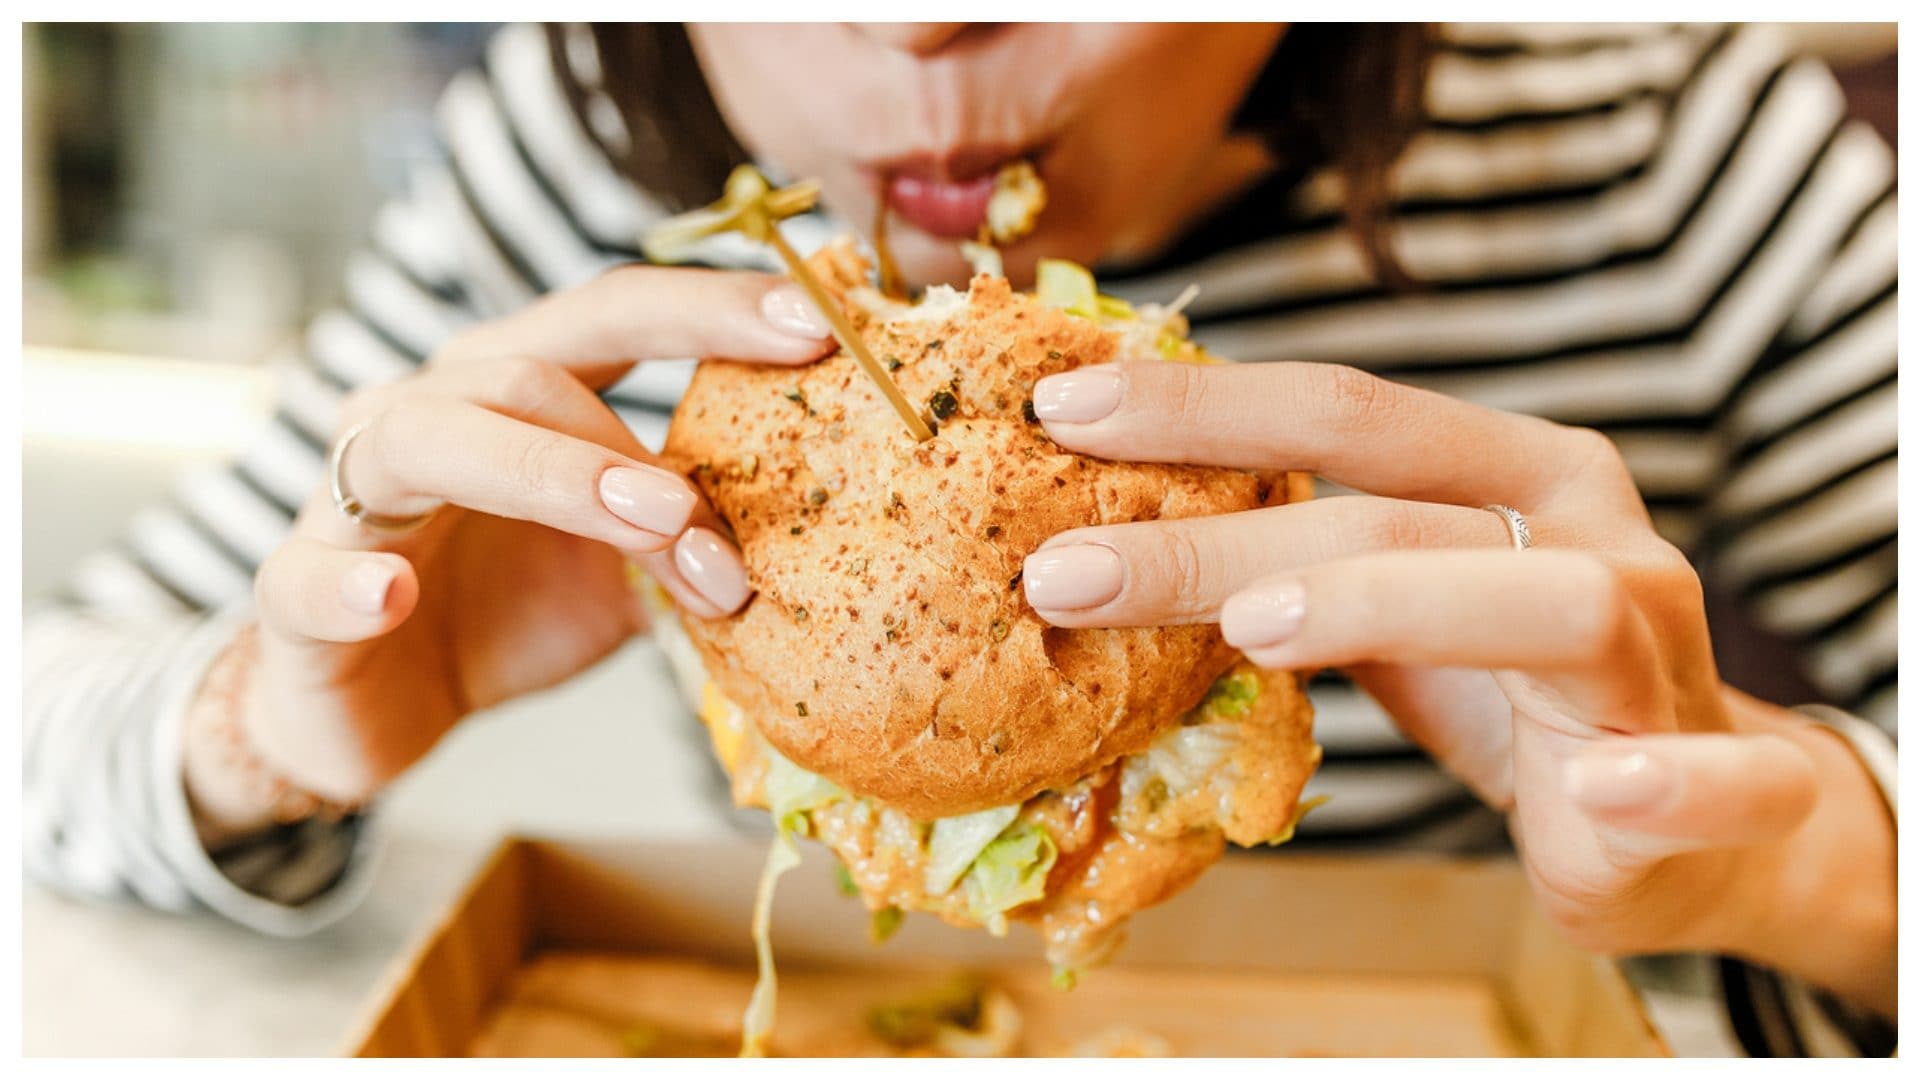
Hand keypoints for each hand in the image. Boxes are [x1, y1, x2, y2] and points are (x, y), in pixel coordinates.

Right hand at [183, 268, 833, 833]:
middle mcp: (430, 411)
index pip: (611, 317)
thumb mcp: (624, 571)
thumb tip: (828, 525)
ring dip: (550, 479)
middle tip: (719, 505)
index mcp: (514, 390)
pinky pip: (311, 575)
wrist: (372, 708)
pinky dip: (350, 581)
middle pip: (528, 368)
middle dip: (637, 436)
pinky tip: (390, 594)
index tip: (815, 326)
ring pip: (432, 441)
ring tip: (646, 527)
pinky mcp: (297, 590)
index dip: (707, 309)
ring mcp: (354, 494)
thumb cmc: (505, 612)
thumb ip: (694, 534)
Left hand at [1020, 360, 1895, 1013]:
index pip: (1348, 412)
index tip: (1059, 413)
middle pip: (1397, 512)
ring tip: (1254, 630)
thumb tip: (1104, 541)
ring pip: (1547, 603)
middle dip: (1220, 537)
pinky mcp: (1728, 777)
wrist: (1696, 817)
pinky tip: (1594, 792)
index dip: (1205, 407)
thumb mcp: (1393, 613)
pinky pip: (1721, 776)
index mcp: (1517, 470)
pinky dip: (1664, 784)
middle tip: (1065, 572)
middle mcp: (1594, 533)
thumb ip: (1295, 568)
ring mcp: (1662, 649)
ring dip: (1392, 607)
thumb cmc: (1515, 688)